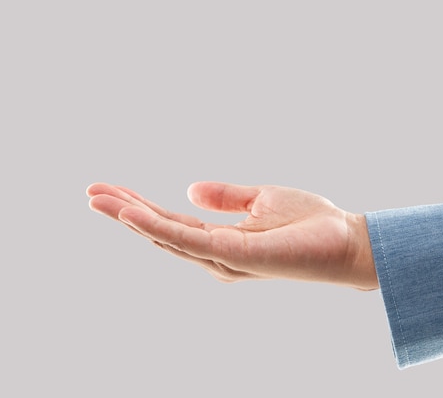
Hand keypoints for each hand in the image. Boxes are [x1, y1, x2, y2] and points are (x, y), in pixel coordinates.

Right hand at [87, 182, 377, 289]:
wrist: (347, 240)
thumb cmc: (311, 224)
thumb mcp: (261, 200)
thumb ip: (226, 198)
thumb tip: (189, 189)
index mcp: (223, 240)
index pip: (173, 222)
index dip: (140, 206)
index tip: (109, 188)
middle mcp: (218, 255)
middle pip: (162, 231)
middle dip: (126, 212)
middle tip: (91, 193)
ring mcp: (225, 258)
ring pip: (168, 236)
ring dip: (132, 217)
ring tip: (100, 199)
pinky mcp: (237, 256)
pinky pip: (190, 240)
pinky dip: (159, 227)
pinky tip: (133, 212)